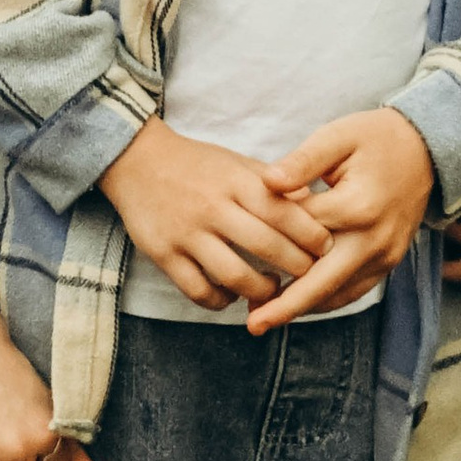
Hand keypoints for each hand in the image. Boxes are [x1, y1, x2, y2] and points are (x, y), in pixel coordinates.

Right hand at [100, 118, 331, 308]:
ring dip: (262, 290)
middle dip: (297, 267)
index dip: (312, 236)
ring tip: (272, 288)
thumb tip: (314, 201)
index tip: (325, 248)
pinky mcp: (163, 254)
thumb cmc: (196, 164)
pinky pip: (199, 291)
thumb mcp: (237, 162)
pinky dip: (222, 300)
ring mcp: (186, 232)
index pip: (285, 213)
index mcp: (235, 181)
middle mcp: (213, 207)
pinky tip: (232, 294)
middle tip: (308, 274)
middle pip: (267, 247)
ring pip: (235, 276)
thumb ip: (273, 183)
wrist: (135, 160)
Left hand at [250, 109, 437, 329]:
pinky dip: (327, 299)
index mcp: (357, 206)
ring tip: (265, 317)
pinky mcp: (390, 262)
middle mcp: (373, 239)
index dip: (269, 234)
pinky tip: (299, 303)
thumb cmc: (375, 138)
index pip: (302, 231)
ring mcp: (385, 255)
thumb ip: (302, 160)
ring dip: (304, 308)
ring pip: (339, 293)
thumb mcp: (337, 136)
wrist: (427, 149)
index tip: (238, 243)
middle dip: (287, 305)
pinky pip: (355, 290)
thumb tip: (268, 182)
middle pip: (323, 282)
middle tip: (252, 323)